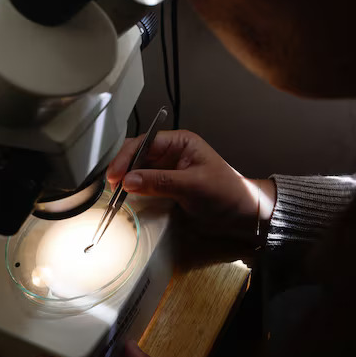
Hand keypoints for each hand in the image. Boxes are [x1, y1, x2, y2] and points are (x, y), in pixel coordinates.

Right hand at [106, 130, 275, 242]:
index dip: (127, 157)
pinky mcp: (167, 186)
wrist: (243, 214)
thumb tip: (128, 180)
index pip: (145, 143)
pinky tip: (127, 196)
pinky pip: (145, 184)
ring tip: (115, 192)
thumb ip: (159, 181)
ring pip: (138, 170)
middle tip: (111, 185)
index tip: (115, 175)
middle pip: (138, 155)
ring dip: (126, 180)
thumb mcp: (193, 185)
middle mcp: (172, 153)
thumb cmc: (226, 192)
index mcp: (180, 142)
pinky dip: (134, 190)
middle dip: (123, 168)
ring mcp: (169, 170)